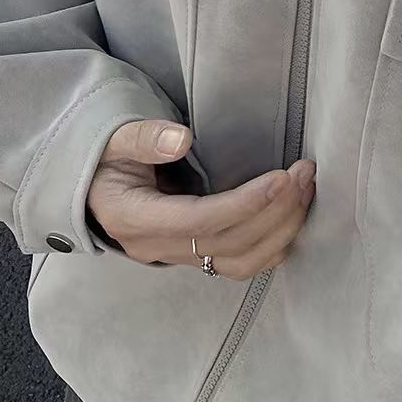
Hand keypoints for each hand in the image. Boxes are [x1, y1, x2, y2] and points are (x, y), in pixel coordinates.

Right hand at [86, 120, 315, 278]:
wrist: (94, 186)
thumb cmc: (105, 158)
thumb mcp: (114, 140)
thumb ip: (144, 138)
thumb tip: (181, 138)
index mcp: (135, 219)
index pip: (199, 223)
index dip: (245, 204)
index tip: (282, 178)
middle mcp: (158, 247)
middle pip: (229, 245)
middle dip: (276, 210)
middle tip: (306, 172)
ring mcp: (178, 257)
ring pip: (241, 263)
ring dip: (282, 230)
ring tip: (307, 188)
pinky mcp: (196, 256)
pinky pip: (241, 263)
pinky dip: (275, 243)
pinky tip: (294, 212)